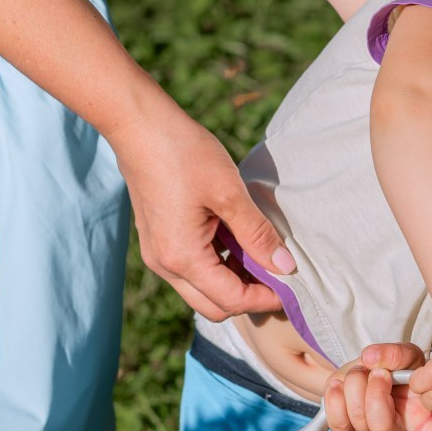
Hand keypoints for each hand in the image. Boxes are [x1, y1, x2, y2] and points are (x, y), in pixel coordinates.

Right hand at [107, 103, 294, 319]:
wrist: (138, 124)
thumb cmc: (183, 154)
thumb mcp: (230, 194)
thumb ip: (258, 235)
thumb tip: (285, 266)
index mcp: (183, 258)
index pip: (233, 301)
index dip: (266, 299)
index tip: (293, 288)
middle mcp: (165, 265)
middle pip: (215, 306)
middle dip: (249, 299)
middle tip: (279, 276)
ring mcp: (159, 254)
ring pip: (203, 290)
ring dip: (234, 282)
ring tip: (262, 254)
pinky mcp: (159, 241)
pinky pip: (193, 270)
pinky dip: (219, 266)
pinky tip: (238, 241)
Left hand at [323, 343, 431, 430]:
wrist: (368, 372)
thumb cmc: (396, 370)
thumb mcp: (407, 357)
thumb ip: (397, 354)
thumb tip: (371, 359)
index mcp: (422, 421)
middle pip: (380, 425)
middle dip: (375, 390)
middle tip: (380, 372)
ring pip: (355, 417)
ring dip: (355, 384)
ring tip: (363, 373)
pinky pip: (334, 418)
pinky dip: (335, 394)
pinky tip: (344, 383)